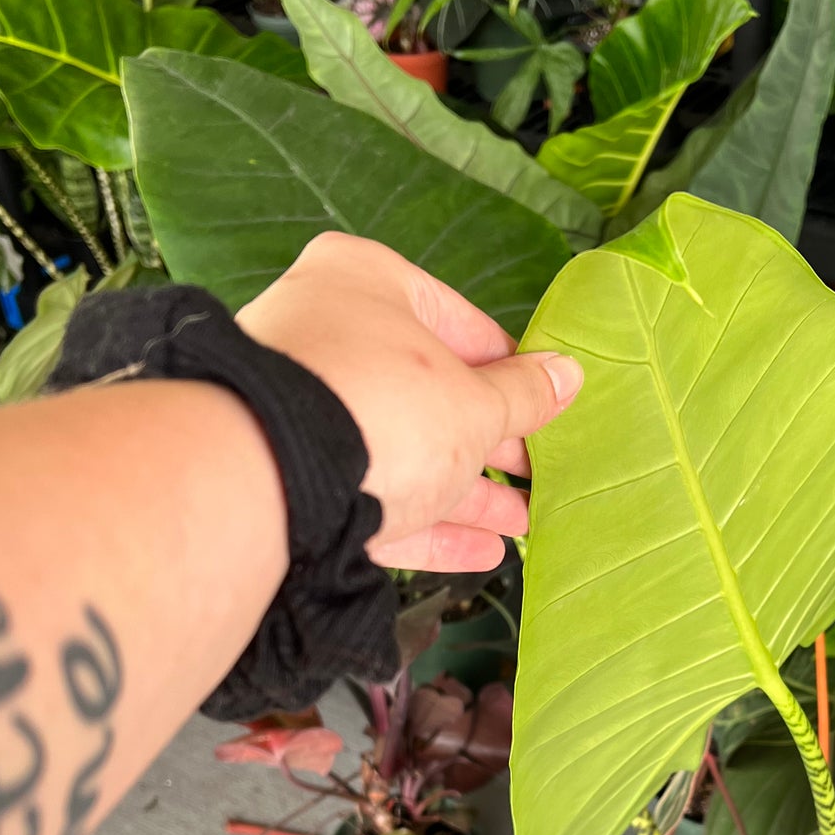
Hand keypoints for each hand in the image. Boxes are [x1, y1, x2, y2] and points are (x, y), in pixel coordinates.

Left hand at [236, 232, 581, 571]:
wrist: (267, 477)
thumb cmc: (381, 407)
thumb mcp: (476, 404)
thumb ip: (524, 395)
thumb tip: (567, 375)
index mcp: (366, 282)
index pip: (459, 322)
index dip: (510, 372)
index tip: (542, 407)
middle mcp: (323, 334)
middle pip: (426, 392)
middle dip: (487, 443)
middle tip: (533, 473)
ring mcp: (300, 410)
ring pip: (399, 451)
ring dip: (464, 493)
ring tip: (520, 524)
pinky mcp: (287, 477)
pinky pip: (368, 497)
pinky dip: (423, 524)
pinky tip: (478, 552)